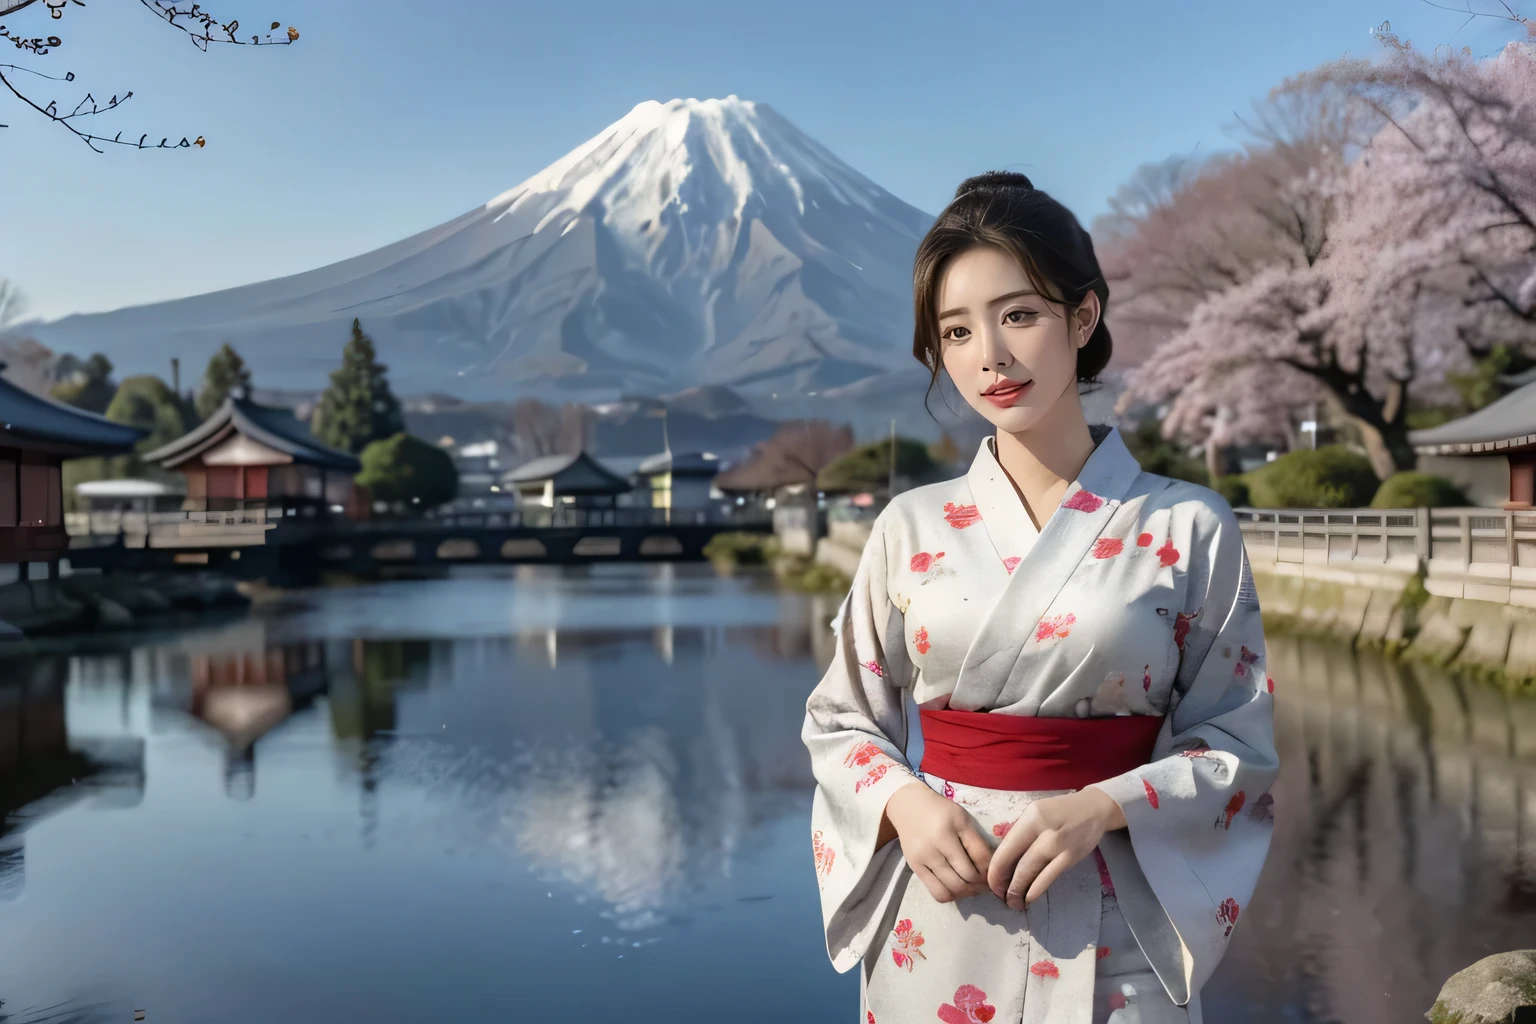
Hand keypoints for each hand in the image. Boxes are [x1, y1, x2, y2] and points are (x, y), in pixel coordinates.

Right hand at [882, 781, 993, 903]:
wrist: (909, 806)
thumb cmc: (941, 811)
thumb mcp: (963, 819)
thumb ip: (977, 843)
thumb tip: (992, 871)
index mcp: (953, 827)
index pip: (980, 857)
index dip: (991, 869)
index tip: (995, 872)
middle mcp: (936, 844)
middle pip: (967, 877)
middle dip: (981, 884)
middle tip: (986, 883)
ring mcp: (923, 858)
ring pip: (953, 889)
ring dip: (968, 892)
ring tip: (972, 887)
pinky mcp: (915, 868)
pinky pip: (937, 892)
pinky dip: (951, 895)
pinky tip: (956, 888)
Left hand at [986, 788, 1125, 910]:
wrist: (1094, 809)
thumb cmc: (1059, 812)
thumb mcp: (1036, 813)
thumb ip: (1020, 833)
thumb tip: (1002, 860)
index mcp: (1032, 817)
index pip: (1007, 847)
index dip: (996, 869)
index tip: (991, 882)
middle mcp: (1045, 830)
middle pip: (1019, 863)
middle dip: (1006, 884)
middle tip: (1000, 896)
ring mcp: (1060, 845)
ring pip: (1033, 873)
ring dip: (1020, 891)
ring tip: (1013, 902)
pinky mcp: (1072, 857)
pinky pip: (1049, 878)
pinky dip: (1036, 890)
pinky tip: (1029, 898)